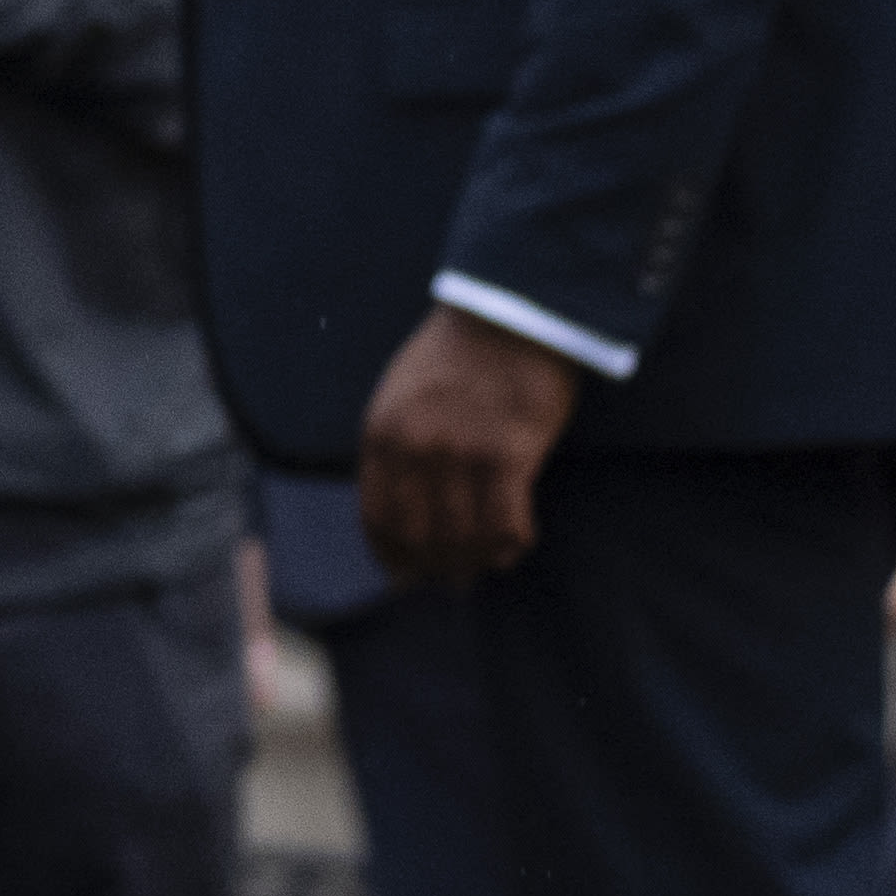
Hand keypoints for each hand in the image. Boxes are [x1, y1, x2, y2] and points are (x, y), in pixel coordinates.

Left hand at [357, 302, 583, 585]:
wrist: (508, 315)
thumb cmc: (456, 358)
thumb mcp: (400, 399)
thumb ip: (395, 452)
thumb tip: (399, 517)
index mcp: (381, 434)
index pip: (377, 518)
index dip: (392, 557)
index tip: (407, 577)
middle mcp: (414, 448)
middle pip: (420, 537)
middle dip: (436, 568)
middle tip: (455, 581)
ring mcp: (460, 453)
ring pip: (464, 537)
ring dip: (477, 560)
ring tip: (489, 563)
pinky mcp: (507, 454)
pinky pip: (506, 523)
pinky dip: (511, 543)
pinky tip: (518, 541)